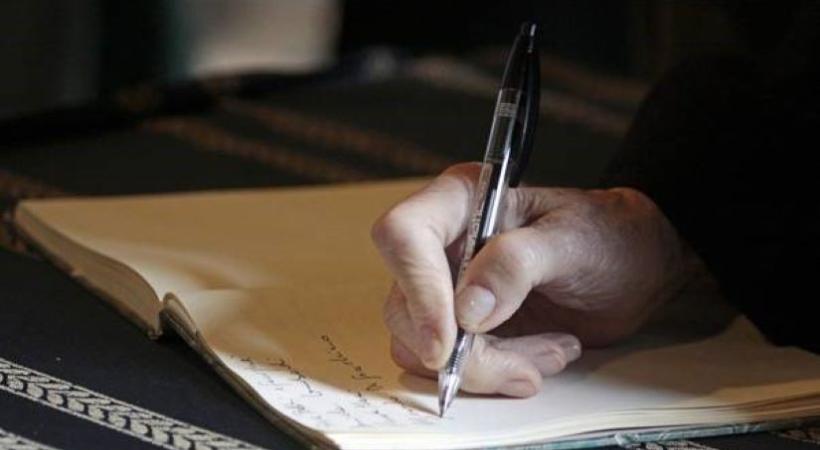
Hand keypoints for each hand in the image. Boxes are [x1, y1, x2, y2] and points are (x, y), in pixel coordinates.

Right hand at [371, 163, 692, 396]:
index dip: (418, 289)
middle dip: (462, 351)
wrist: (631, 267)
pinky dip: (494, 375)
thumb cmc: (606, 236)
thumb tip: (467, 309)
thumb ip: (518, 264)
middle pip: (405, 305)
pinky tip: (540, 358)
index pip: (404, 236)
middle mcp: (442, 245)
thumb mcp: (573, 241)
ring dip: (485, 368)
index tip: (450, 341)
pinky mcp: (460, 327)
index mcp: (460, 202)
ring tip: (549, 354)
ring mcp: (446, 289)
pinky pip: (450, 365)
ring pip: (421, 345)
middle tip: (523, 367)